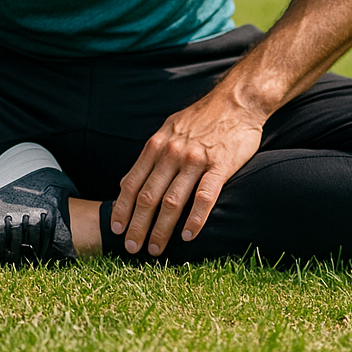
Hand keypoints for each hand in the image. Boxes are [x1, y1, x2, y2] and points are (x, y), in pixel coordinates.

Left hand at [110, 90, 264, 255]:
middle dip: (137, 225)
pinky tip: (187, 237)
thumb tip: (127, 181)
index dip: (122, 208)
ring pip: (172, 201)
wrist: (236, 101)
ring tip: (155, 249)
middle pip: (148, 196)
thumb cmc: (201, 118)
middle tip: (131, 248)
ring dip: (161, 229)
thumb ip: (150, 155)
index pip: (132, 182)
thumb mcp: (168, 129)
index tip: (116, 228)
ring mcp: (195, 160)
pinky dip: (194, 219)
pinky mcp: (220, 166)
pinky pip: (204, 197)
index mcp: (156, 145)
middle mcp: (171, 153)